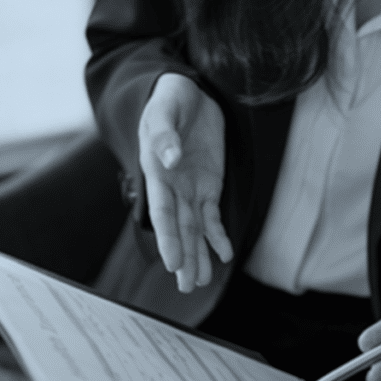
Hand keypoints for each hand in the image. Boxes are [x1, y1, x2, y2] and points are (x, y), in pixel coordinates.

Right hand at [138, 73, 232, 292]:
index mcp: (156, 172)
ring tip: (200, 282)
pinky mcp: (208, 186)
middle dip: (183, 258)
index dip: (167, 238)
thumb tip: (170, 158)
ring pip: (194, 229)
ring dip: (198, 255)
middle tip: (186, 287)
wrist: (186, 93)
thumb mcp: (165, 109)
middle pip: (178, 229)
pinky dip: (218, 236)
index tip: (173, 262)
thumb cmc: (169, 99)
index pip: (162, 211)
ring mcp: (190, 189)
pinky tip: (224, 255)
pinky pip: (212, 217)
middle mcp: (172, 187)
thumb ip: (165, 133)